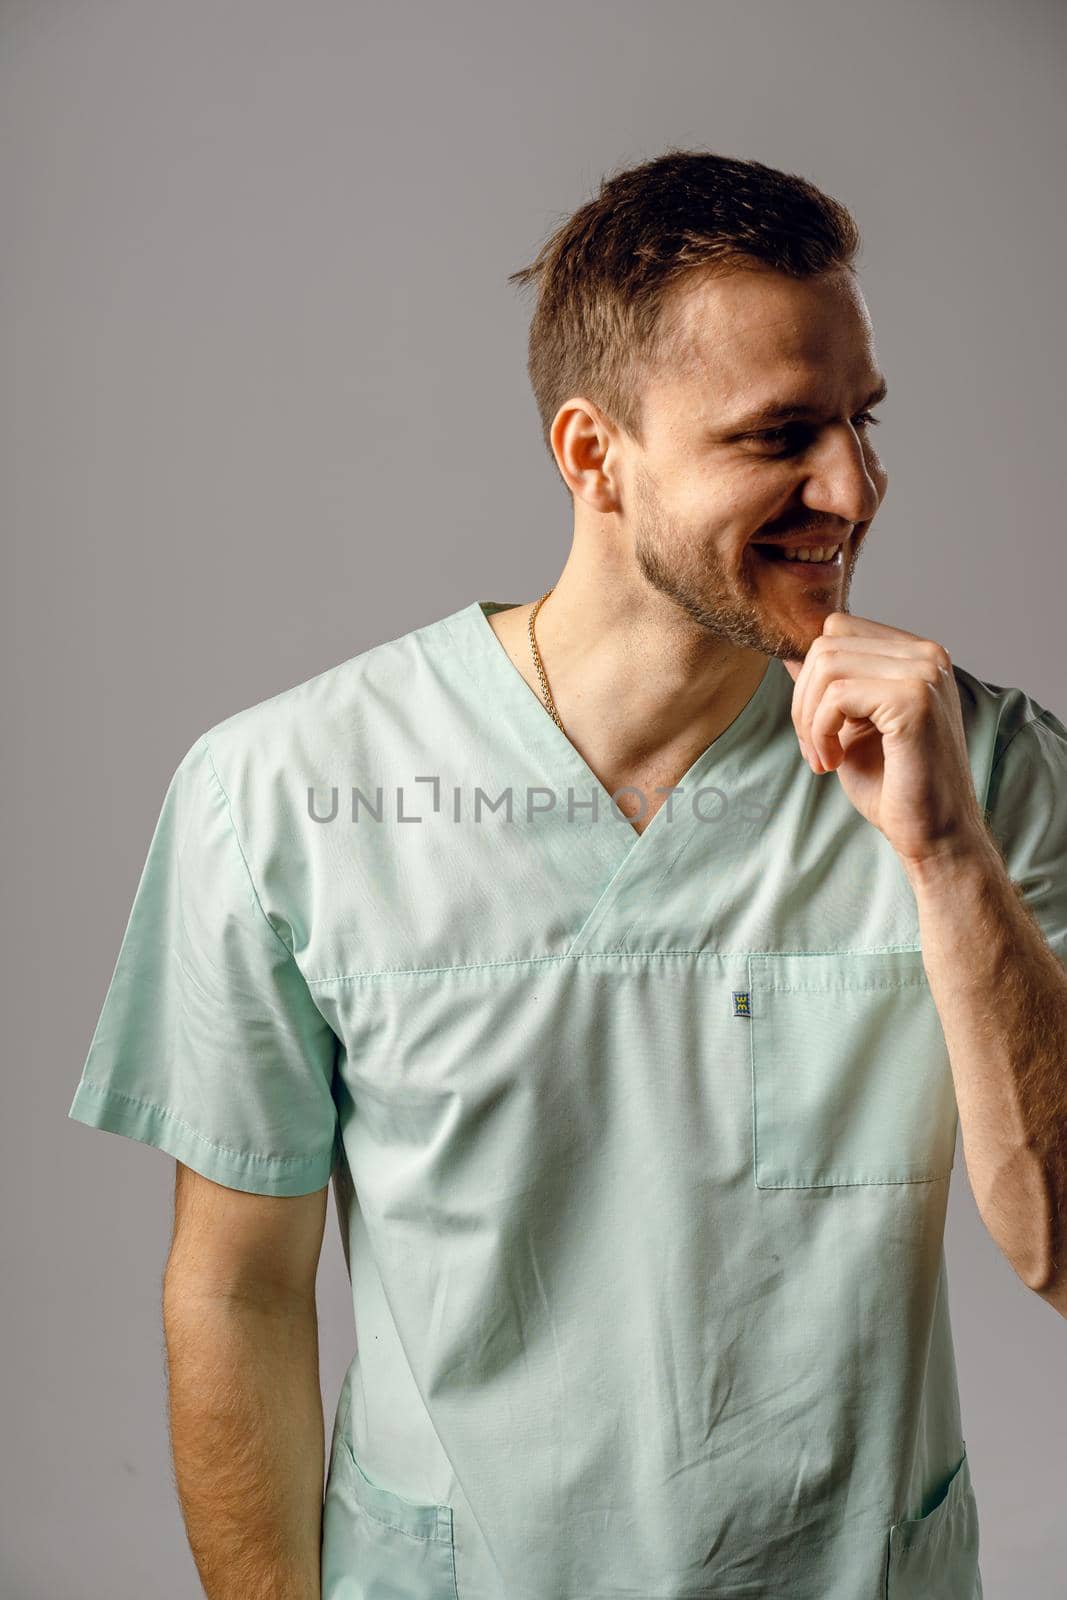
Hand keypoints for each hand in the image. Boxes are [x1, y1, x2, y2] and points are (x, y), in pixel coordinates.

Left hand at [781, 612, 988, 869]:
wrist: (935, 835)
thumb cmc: (895, 788)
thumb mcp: (850, 728)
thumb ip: (829, 689)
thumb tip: (791, 657)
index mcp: (916, 656)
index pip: (839, 629)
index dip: (811, 678)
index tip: (816, 729)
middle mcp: (927, 655)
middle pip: (827, 643)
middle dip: (803, 699)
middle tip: (813, 749)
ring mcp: (924, 673)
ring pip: (826, 664)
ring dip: (809, 718)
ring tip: (822, 757)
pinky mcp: (914, 699)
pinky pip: (837, 695)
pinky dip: (821, 731)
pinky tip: (833, 763)